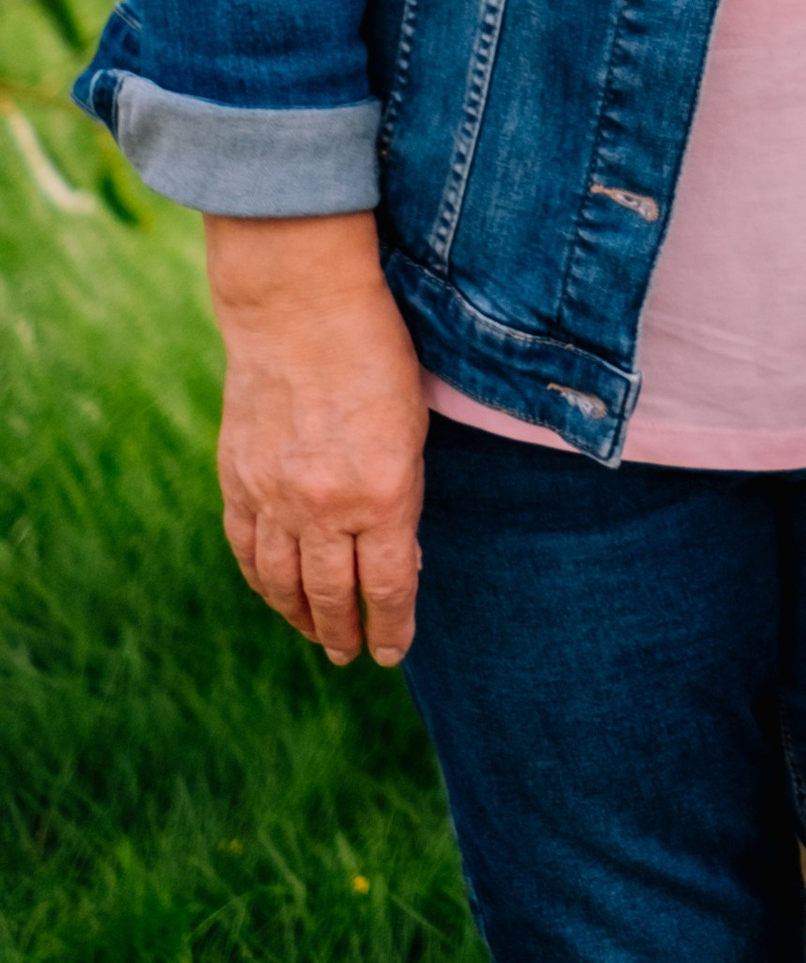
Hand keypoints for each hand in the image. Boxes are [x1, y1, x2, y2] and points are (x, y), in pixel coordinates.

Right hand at [203, 214, 427, 666]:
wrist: (299, 307)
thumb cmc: (375, 355)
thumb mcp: (412, 428)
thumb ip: (402, 497)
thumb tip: (395, 559)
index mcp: (381, 494)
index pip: (386, 586)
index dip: (390, 627)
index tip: (393, 650)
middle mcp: (324, 506)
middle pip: (331, 595)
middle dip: (344, 633)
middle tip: (351, 654)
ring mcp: (273, 497)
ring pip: (282, 583)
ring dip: (300, 617)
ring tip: (317, 636)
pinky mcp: (237, 481)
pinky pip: (247, 550)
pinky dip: (260, 580)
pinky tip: (274, 592)